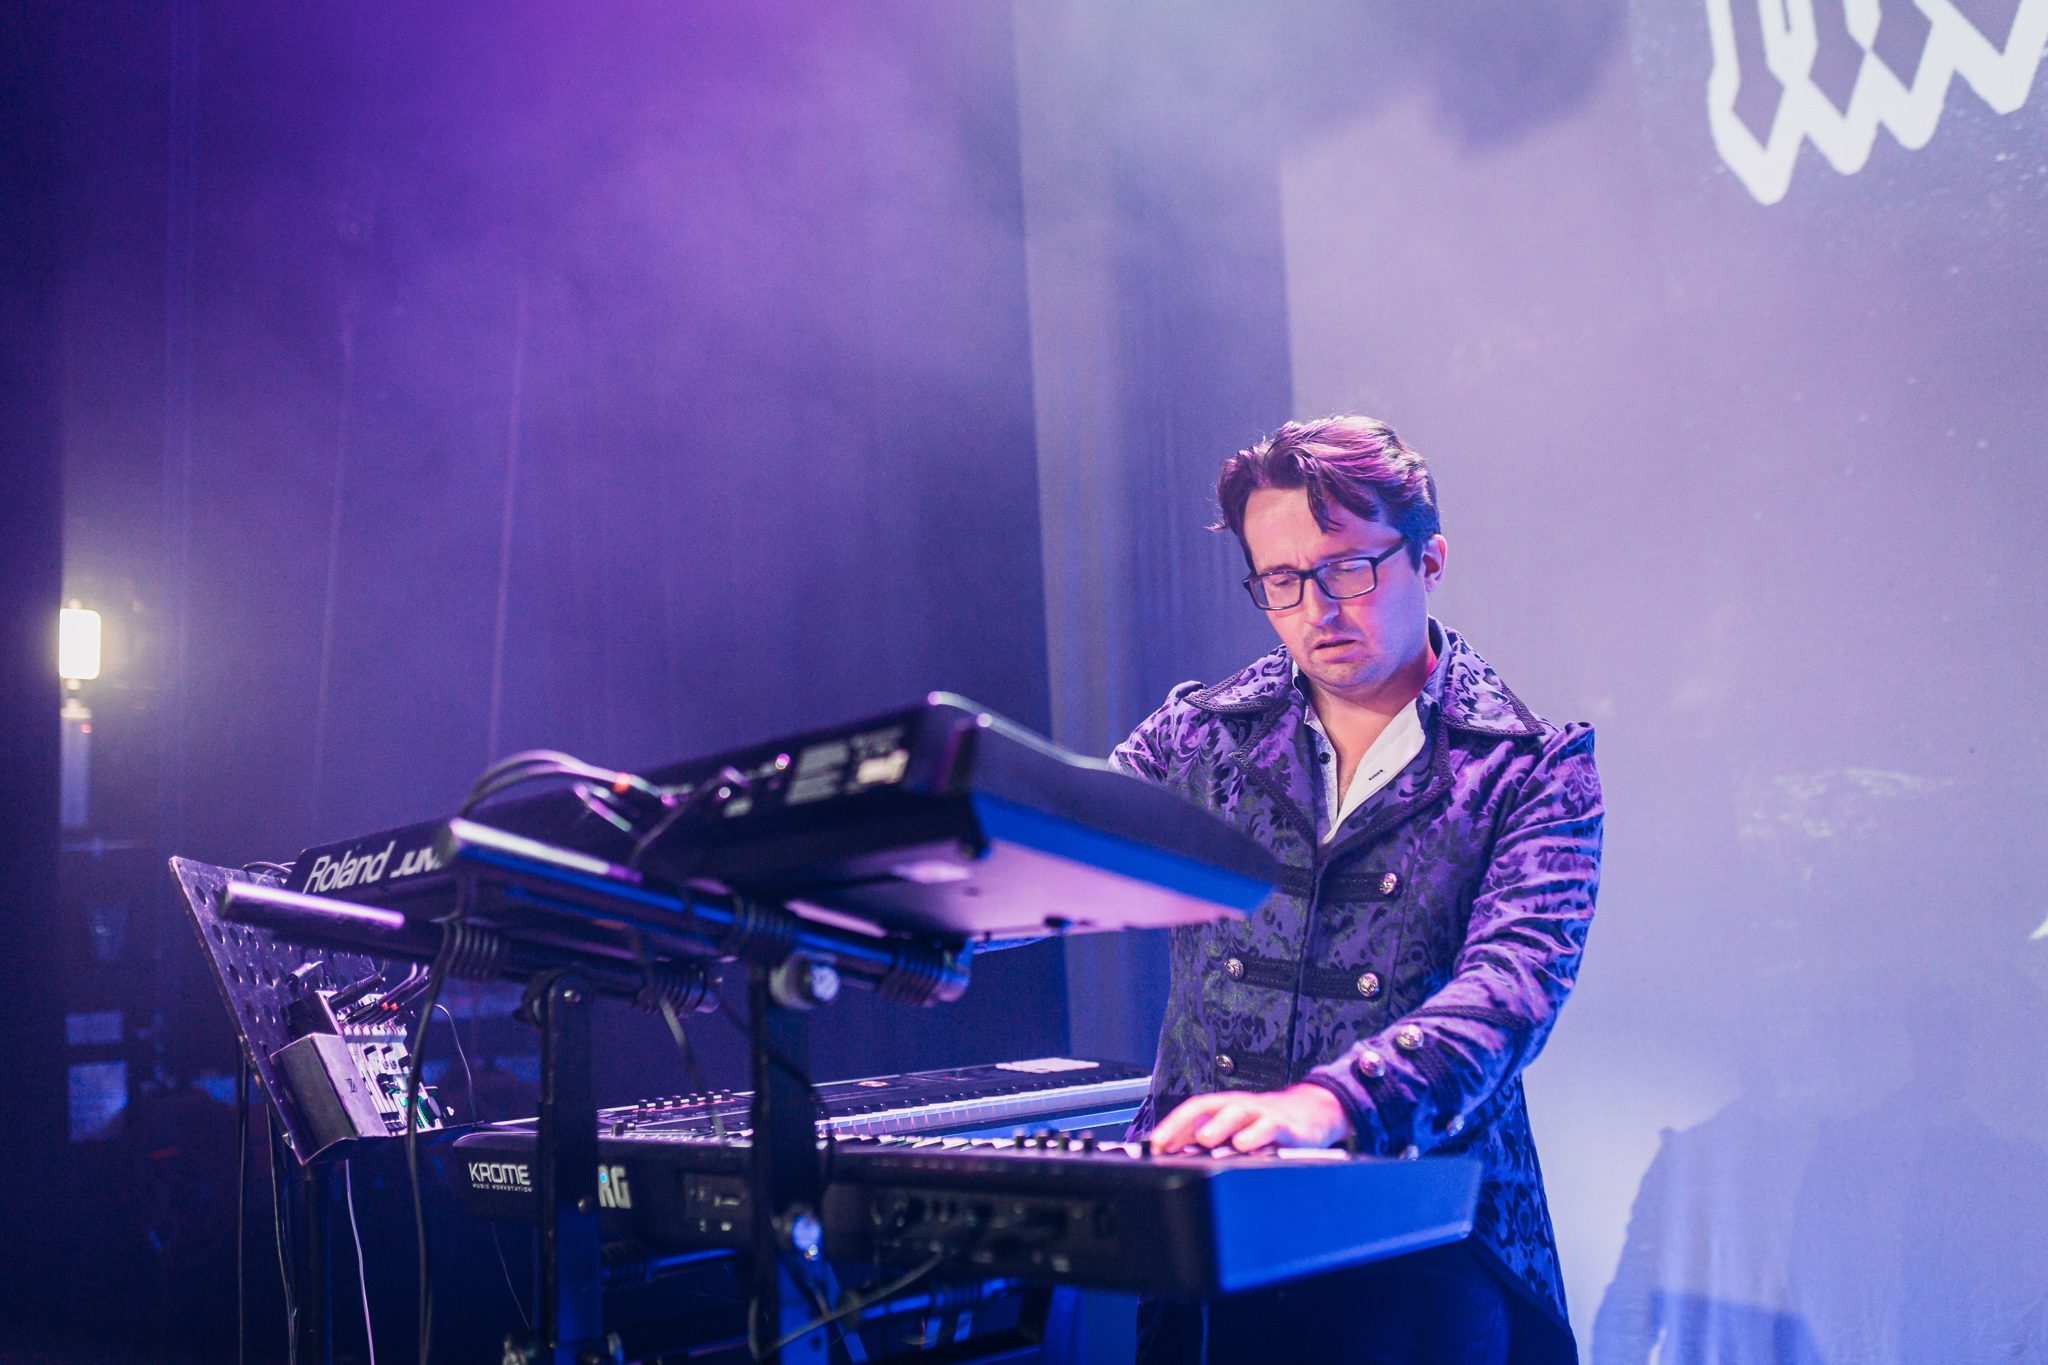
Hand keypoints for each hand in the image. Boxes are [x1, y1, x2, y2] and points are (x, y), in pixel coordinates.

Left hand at [1148, 1083, 1351, 1152]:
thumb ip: (1213, 1138)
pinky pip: (1270, 1127)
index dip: (1173, 1125)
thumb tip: (1179, 1152)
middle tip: (1169, 1144)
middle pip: (1210, 1107)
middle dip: (1186, 1124)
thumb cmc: (1270, 1123)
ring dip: (1219, 1125)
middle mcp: (1241, 1106)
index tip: (1156, 1145)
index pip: (1194, 1110)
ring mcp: (1263, 1113)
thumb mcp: (1240, 1129)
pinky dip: (1256, 1135)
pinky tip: (1244, 1145)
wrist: (1314, 1112)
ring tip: (1204, 1139)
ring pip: (1238, 1113)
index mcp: (1226, 1107)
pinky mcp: (1286, 1125)